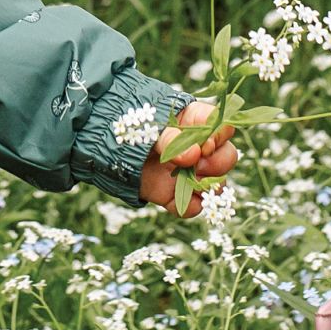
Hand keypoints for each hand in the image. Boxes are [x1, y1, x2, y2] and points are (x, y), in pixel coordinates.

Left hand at [141, 99, 238, 216]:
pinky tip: (173, 200)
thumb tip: (193, 155)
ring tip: (188, 184)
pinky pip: (193, 206)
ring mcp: (189, 172)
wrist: (103, 144)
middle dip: (218, 164)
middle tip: (198, 166)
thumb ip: (169, 138)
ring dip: (207, 188)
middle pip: (227, 157)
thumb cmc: (130, 126)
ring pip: (216, 185)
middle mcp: (199, 149)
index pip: (223, 127)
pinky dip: (187, 206)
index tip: (205, 144)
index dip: (219, 137)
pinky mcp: (175, 193)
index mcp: (195, 123)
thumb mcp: (148, 125)